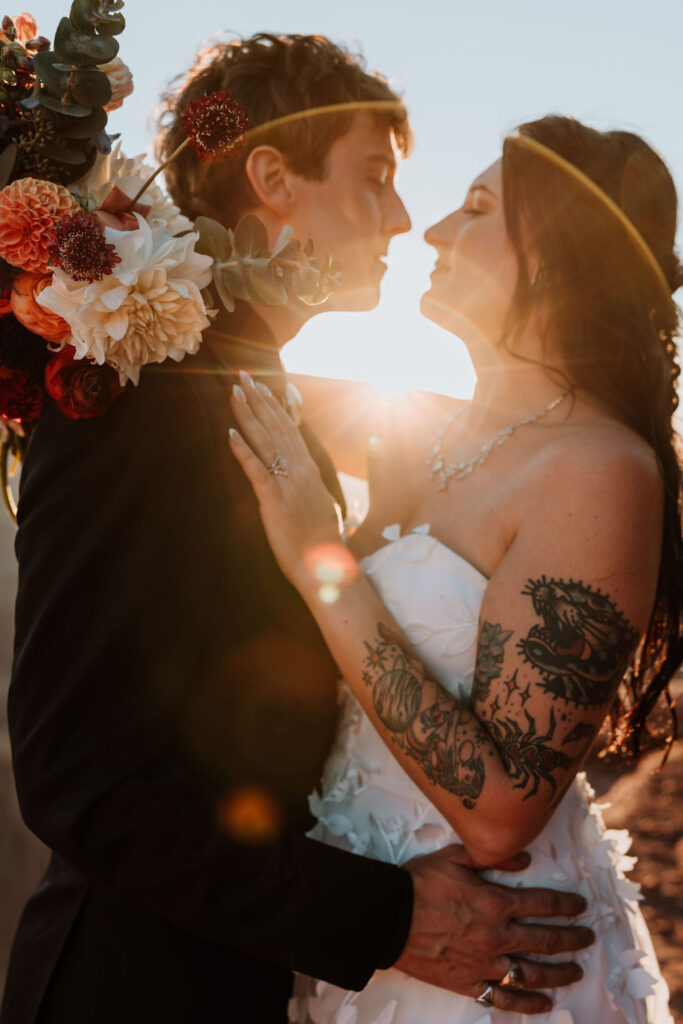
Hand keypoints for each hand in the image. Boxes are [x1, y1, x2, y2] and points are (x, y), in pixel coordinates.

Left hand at [228, 372, 343, 590]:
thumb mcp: (324, 506)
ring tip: (234, 392)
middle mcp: (302, 471)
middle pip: (277, 427)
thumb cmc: (324, 544)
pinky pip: (257, 471)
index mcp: (311, 470)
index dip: (274, 405)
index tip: (262, 385)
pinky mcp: (275, 503)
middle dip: (258, 399)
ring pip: (267, 442)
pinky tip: (231, 434)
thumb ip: (314, 487)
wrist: (328, 570)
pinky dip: (243, 451)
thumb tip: (310, 478)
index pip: (291, 428)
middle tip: (242, 375)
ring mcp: (289, 485)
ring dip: (248, 415)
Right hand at [395, 844, 592, 1014]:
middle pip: (547, 940)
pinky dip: (528, 1003)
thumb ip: (493, 858)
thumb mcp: (455, 857)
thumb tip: (524, 860)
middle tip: (588, 938)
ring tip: (576, 971)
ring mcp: (485, 963)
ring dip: (560, 973)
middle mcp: (497, 935)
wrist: (387, 916)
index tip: (581, 907)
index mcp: (495, 901)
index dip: (567, 905)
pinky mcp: (469, 983)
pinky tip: (544, 1002)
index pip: (544, 904)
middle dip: (573, 939)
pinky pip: (505, 999)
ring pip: (533, 973)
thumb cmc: (419, 883)